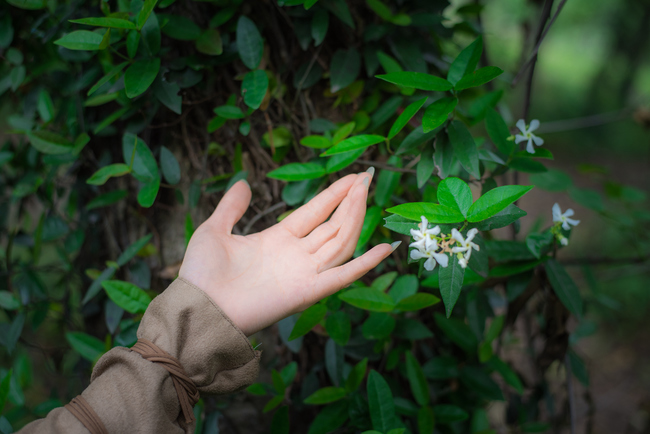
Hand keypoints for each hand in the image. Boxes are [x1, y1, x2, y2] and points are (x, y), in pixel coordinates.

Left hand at [178, 172, 396, 335]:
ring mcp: (304, 273)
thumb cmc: (202, 273)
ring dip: (355, 217)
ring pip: (340, 241)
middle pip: (332, 224)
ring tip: (367, 193)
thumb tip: (244, 182)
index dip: (334, 194)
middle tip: (367, 176)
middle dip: (350, 200)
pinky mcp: (308, 292)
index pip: (315, 212)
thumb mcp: (215, 229)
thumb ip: (232, 207)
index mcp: (278, 239)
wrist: (197, 306)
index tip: (354, 176)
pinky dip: (365, 264)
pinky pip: (343, 276)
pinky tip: (385, 247)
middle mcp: (296, 255)